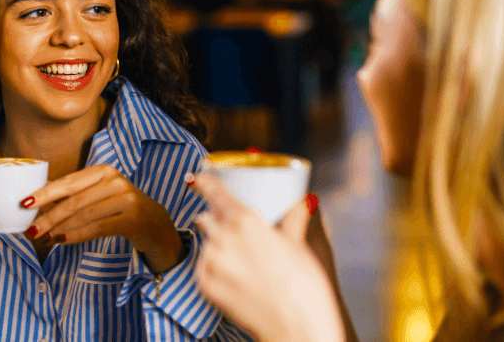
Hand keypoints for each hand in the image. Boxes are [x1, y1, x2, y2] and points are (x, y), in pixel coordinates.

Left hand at [23, 164, 184, 273]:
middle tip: (30, 229)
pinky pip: (98, 228)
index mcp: (103, 171)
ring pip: (85, 214)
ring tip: (44, 237)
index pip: (69, 181)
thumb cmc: (119, 208)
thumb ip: (73, 194)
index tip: (25, 203)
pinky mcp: (133, 218)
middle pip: (75, 199)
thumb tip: (36, 200)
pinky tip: (62, 240)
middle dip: (49, 215)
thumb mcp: (98, 194)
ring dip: (60, 228)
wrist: (154, 223)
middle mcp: (116, 181)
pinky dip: (78, 235)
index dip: (46, 192)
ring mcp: (127, 199)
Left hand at [191, 172, 345, 341]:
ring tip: (243, 260)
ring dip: (218, 245)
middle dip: (215, 218)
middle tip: (232, 227)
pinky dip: (215, 267)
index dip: (204, 182)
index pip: (214, 192)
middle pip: (207, 218)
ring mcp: (211, 263)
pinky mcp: (205, 285)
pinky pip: (204, 267)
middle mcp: (222, 239)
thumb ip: (295, 217)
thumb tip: (305, 199)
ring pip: (207, 244)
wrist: (297, 328)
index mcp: (244, 221)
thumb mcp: (300, 244)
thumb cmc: (304, 286)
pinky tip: (236, 276)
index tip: (197, 177)